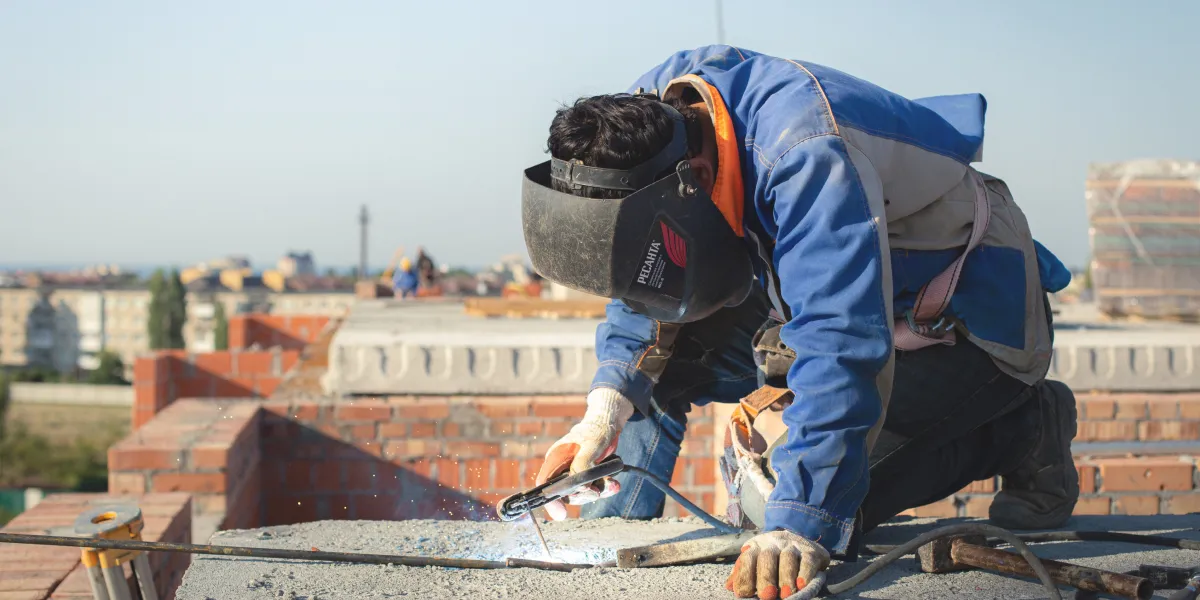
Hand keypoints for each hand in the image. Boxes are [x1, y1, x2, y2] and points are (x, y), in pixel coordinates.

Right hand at [533, 388, 633, 519]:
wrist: (608, 426)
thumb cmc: (596, 431)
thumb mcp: (591, 446)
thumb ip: (582, 464)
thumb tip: (579, 486)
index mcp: (556, 459)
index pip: (544, 483)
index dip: (550, 500)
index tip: (561, 513)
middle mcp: (562, 468)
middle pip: (565, 493)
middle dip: (583, 495)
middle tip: (597, 491)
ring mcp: (574, 473)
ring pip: (581, 493)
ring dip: (598, 491)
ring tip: (612, 483)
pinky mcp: (587, 476)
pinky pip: (593, 489)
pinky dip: (604, 488)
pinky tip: (614, 484)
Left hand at [725, 530, 829, 599]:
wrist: (801, 539)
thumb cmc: (773, 558)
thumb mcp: (756, 561)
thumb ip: (743, 573)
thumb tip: (730, 587)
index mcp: (757, 546)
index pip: (748, 558)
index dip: (744, 575)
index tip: (744, 593)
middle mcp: (774, 543)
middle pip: (767, 557)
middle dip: (765, 577)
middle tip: (766, 595)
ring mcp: (793, 545)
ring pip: (788, 558)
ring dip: (786, 578)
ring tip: (786, 595)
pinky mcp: (811, 551)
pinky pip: (807, 560)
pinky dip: (805, 573)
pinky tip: (801, 584)